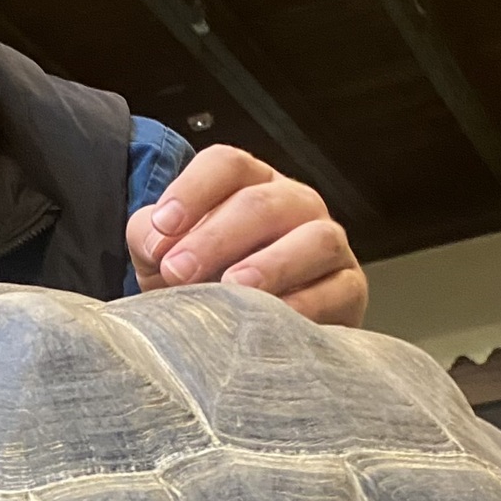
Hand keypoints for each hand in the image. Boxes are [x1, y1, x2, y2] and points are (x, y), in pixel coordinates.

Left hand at [127, 145, 367, 326]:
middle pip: (262, 203)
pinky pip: (338, 290)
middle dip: (217, 236)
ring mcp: (327, 243)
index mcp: (247, 184)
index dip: (193, 189)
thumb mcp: (165, 256)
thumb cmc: (203, 282)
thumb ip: (150, 238)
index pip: (226, 165)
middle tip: (179, 271)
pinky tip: (270, 320)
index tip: (163, 225)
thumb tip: (154, 241)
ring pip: (314, 239)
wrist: (247, 334)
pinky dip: (305, 305)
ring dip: (272, 264)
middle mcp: (293, 204)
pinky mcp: (349, 288)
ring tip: (234, 287)